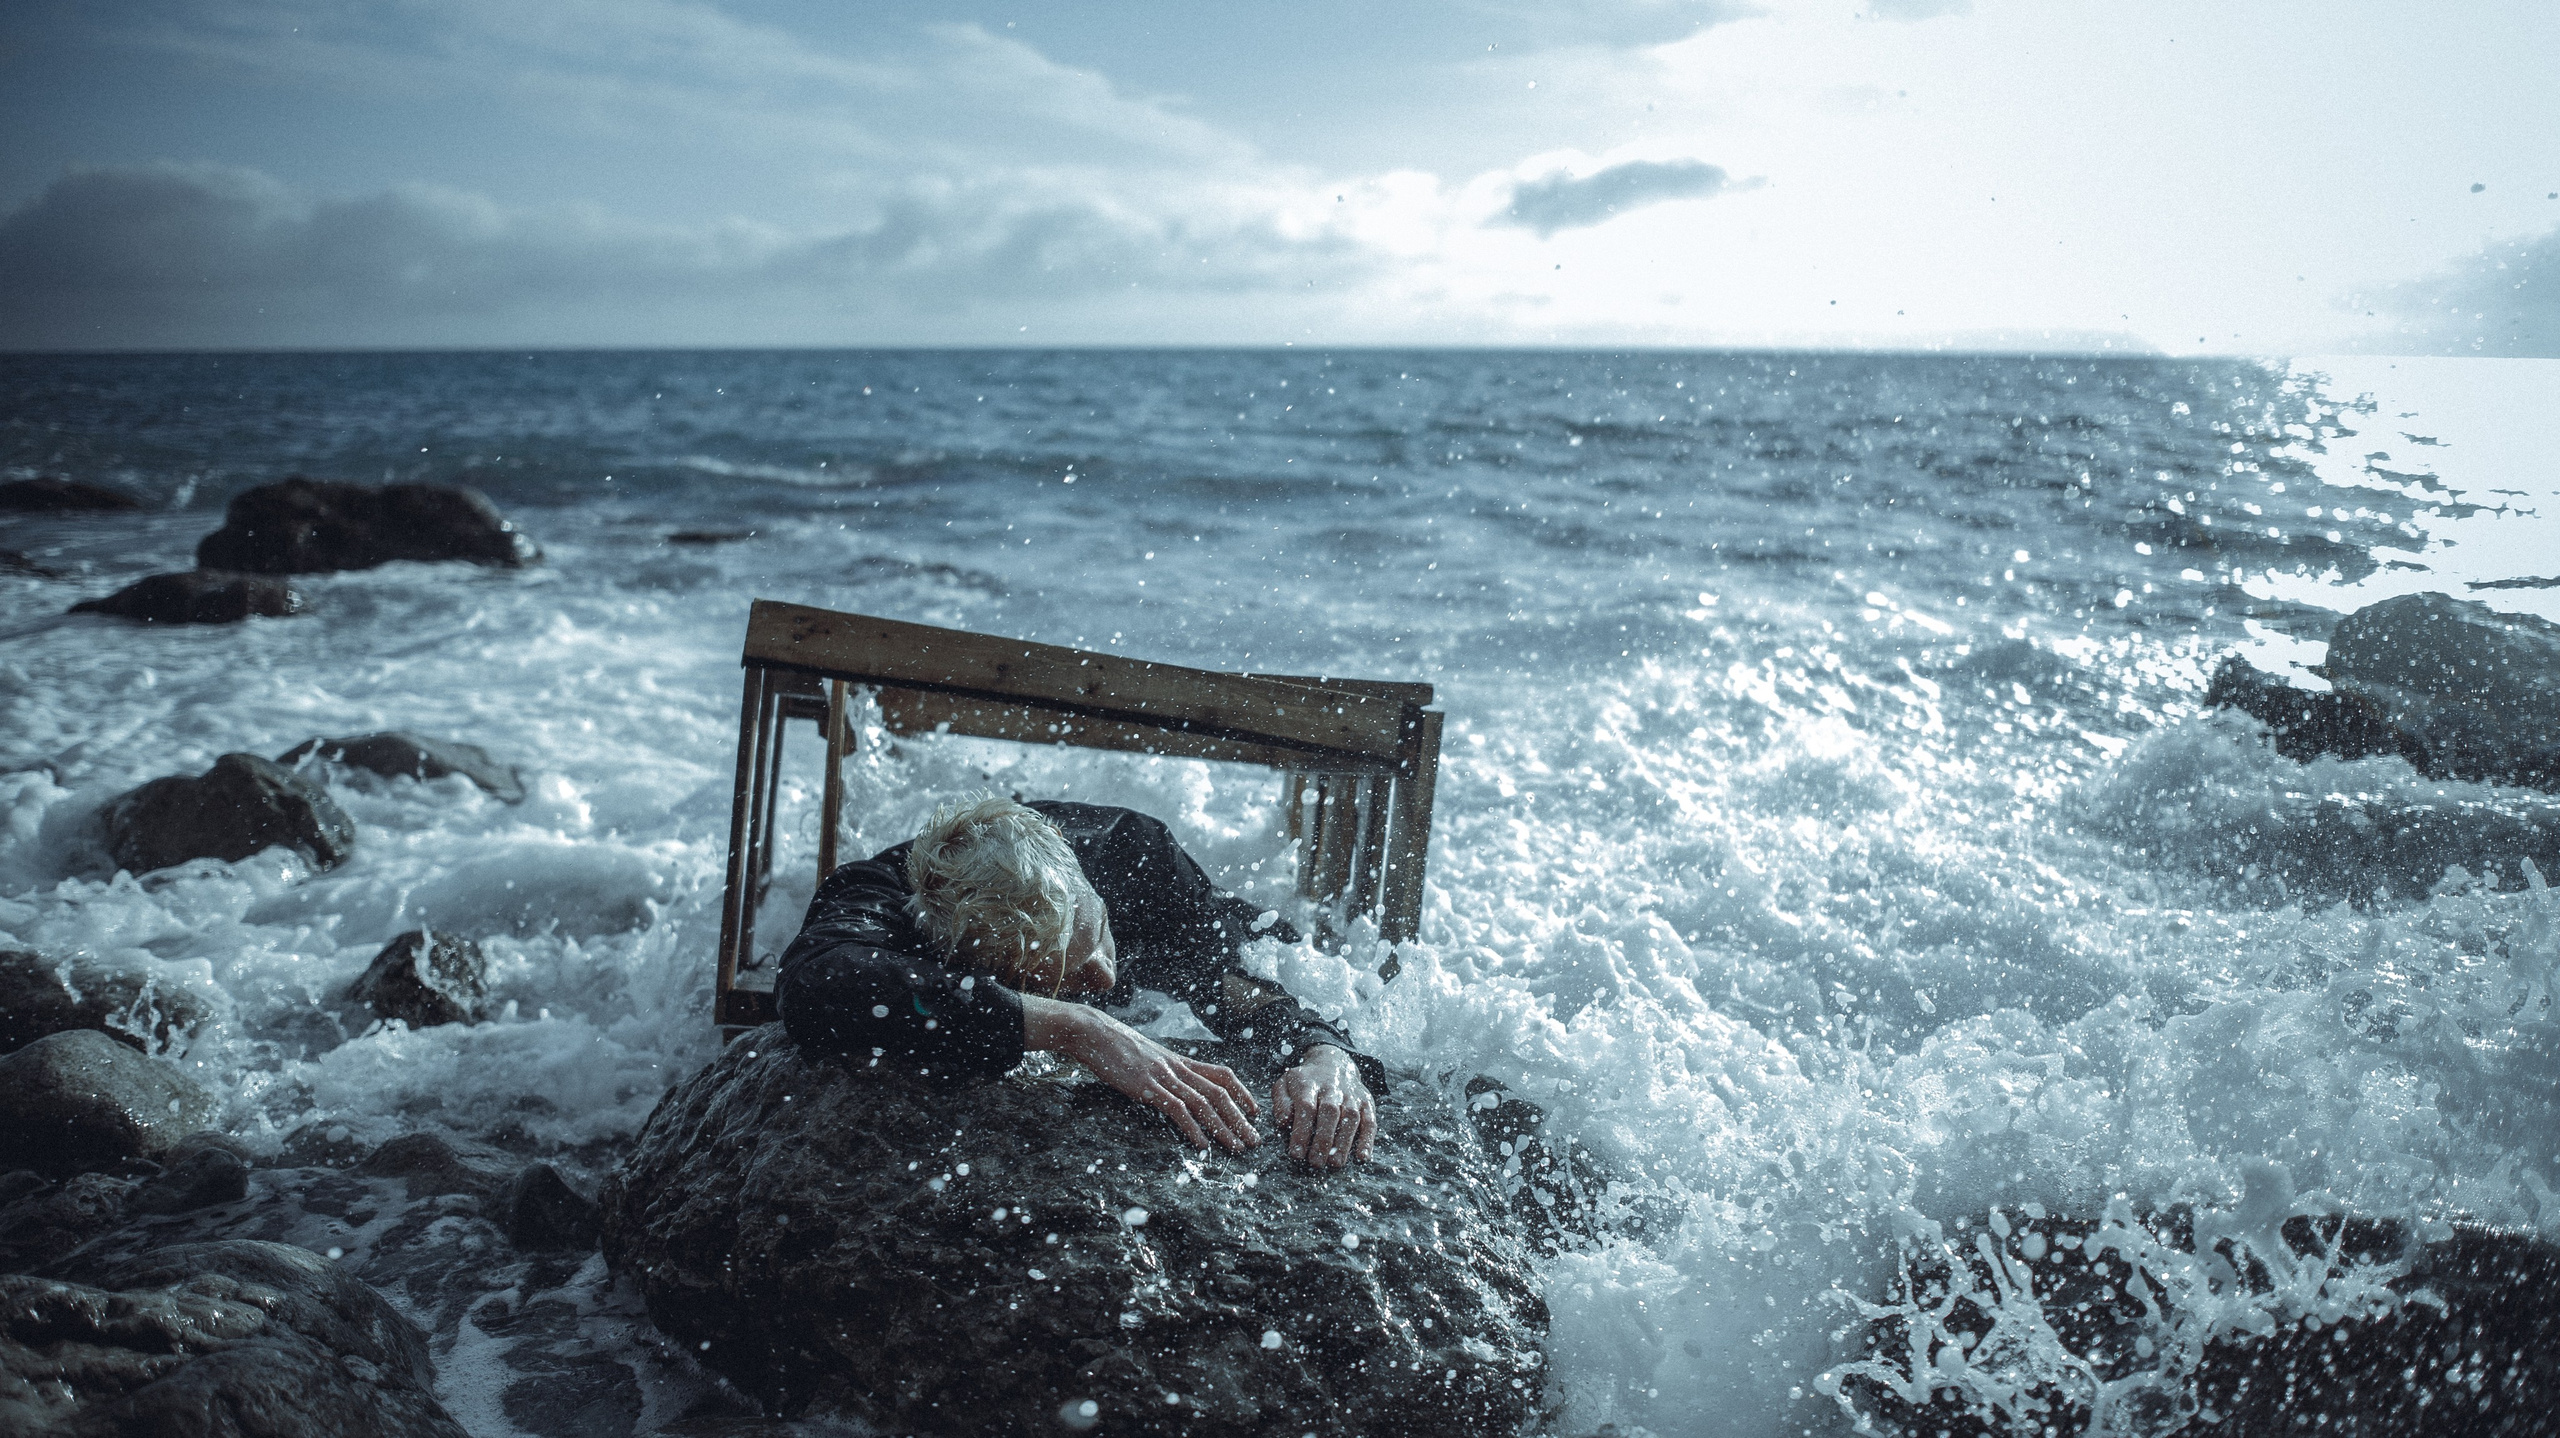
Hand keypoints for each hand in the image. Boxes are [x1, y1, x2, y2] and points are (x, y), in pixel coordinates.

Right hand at [1023, 996, 1259, 1152]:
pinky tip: (1202, 1144)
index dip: (1243, 1093)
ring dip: (1224, 1127)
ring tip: (1237, 1147)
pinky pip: (1177, 1109)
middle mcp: (1178, 1068)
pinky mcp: (1147, 1087)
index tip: (1255, 1111)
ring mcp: (1163, 1076)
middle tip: (1254, 1141)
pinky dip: (1193, 1127)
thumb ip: (1165, 1072)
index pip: (1222, 1074)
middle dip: (1240, 1119)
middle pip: (1220, 1093)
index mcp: (1180, 1061)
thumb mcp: (1148, 1058)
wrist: (1093, 1033)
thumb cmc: (1116, 1047)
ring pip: (1204, 1103)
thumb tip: (1176, 1088)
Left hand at [1272, 1045, 1374, 1168]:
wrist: (1333, 1062)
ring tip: (1335, 1163)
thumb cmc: (1305, 1082)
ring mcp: (1351, 1096)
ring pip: (1351, 1118)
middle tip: (1316, 1162)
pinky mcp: (1366, 1103)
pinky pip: (1370, 1121)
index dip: (1301, 1132)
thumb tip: (1284, 1123)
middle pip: (1329, 1113)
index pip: (1306, 1108)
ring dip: (1344, 1142)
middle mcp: (1332, 1088)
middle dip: (1322, 1140)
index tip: (1296, 1153)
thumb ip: (1281, 1103)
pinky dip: (1368, 1140)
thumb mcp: (1285, 1085)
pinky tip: (1362, 1157)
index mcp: (1309, 1085)